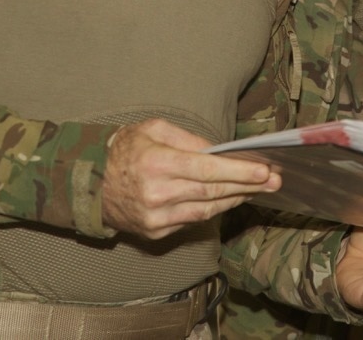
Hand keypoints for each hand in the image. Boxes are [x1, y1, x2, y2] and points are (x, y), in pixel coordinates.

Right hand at [100, 119, 280, 239]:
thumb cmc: (123, 150)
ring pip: (206, 209)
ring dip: (234, 199)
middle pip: (212, 192)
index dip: (239, 172)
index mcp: (157, 163)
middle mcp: (157, 194)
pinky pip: (192, 220)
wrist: (88, 184)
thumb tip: (219, 150)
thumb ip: (187, 138)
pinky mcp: (155, 232)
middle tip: (274, 180)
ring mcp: (156, 218)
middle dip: (247, 186)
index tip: (265, 170)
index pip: (207, 170)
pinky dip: (212, 209)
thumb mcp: (152, 129)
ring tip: (257, 189)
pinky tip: (228, 199)